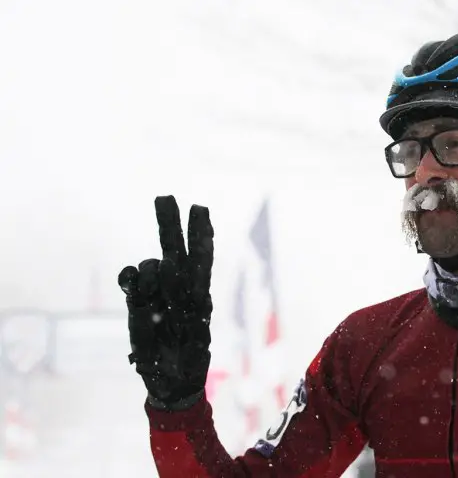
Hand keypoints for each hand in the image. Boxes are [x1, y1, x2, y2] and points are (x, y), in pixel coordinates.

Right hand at [118, 195, 213, 409]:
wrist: (173, 385)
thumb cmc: (189, 363)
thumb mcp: (193, 338)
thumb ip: (185, 301)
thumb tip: (160, 265)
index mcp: (200, 297)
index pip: (201, 259)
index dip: (200, 234)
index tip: (200, 209)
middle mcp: (181, 293)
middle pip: (177, 253)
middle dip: (171, 225)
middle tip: (164, 197)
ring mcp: (159, 298)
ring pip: (154, 267)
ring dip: (152, 268)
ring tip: (157, 284)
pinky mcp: (141, 307)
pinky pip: (133, 284)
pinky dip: (131, 278)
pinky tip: (132, 278)